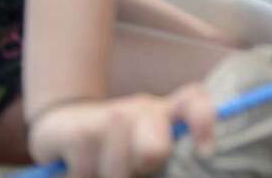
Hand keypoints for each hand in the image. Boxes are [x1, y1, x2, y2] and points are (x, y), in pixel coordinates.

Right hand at [27, 84, 216, 176]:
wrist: (66, 125)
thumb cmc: (120, 145)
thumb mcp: (149, 142)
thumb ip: (165, 150)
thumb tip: (195, 158)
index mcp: (167, 112)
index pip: (195, 102)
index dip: (204, 122)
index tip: (205, 151)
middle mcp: (143, 109)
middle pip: (154, 150)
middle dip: (145, 166)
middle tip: (137, 167)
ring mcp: (111, 116)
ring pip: (118, 167)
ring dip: (111, 176)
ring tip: (107, 168)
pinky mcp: (80, 130)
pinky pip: (87, 171)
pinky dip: (85, 177)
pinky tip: (83, 167)